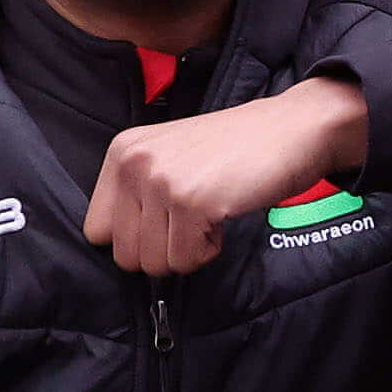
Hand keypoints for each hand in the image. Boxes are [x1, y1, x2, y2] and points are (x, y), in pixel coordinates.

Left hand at [87, 78, 368, 275]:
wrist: (295, 128)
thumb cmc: (238, 149)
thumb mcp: (171, 157)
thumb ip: (138, 193)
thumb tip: (118, 251)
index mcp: (122, 152)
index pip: (96, 231)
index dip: (137, 237)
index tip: (168, 220)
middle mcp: (134, 163)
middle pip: (124, 255)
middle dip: (164, 250)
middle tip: (196, 218)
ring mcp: (162, 182)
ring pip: (154, 264)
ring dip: (189, 250)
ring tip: (212, 212)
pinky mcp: (192, 203)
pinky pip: (186, 261)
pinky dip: (209, 250)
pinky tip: (225, 215)